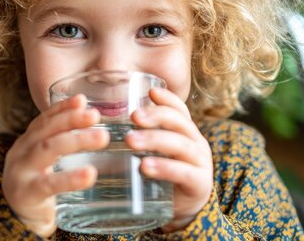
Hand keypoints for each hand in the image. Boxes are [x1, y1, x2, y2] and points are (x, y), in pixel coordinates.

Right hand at [2, 95, 108, 236]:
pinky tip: (90, 174)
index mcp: (27, 142)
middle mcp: (21, 152)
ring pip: (48, 149)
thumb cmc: (38, 184)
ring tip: (102, 138)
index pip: (44, 119)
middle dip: (71, 119)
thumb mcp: (47, 159)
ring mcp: (21, 172)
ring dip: (76, 140)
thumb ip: (63, 138)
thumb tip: (89, 110)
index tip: (82, 100)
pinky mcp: (27, 194)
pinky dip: (71, 178)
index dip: (62, 108)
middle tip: (96, 115)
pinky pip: (50, 184)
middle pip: (46, 130)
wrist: (18, 221)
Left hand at [126, 87, 212, 232]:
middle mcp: (196, 143)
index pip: (180, 110)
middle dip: (156, 116)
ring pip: (180, 145)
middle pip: (179, 122)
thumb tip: (103, 125)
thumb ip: (140, 139)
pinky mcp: (199, 184)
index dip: (168, 99)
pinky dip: (164, 167)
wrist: (185, 212)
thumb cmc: (164, 177)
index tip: (150, 91)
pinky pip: (183, 172)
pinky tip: (146, 166)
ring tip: (131, 141)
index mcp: (185, 133)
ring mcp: (200, 163)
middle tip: (133, 117)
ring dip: (155, 140)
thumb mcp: (155, 154)